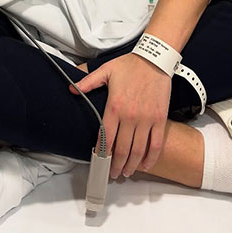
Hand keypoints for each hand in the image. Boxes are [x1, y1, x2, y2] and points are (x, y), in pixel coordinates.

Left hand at [71, 53, 170, 177]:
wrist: (154, 59)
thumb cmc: (130, 65)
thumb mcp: (105, 70)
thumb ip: (88, 82)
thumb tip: (72, 89)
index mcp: (114, 107)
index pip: (106, 138)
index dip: (102, 154)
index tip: (100, 163)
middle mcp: (130, 117)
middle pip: (122, 149)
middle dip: (116, 166)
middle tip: (113, 174)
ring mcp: (146, 119)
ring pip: (138, 151)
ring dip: (131, 165)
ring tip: (126, 172)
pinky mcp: (159, 119)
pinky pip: (156, 144)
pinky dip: (150, 158)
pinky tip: (145, 165)